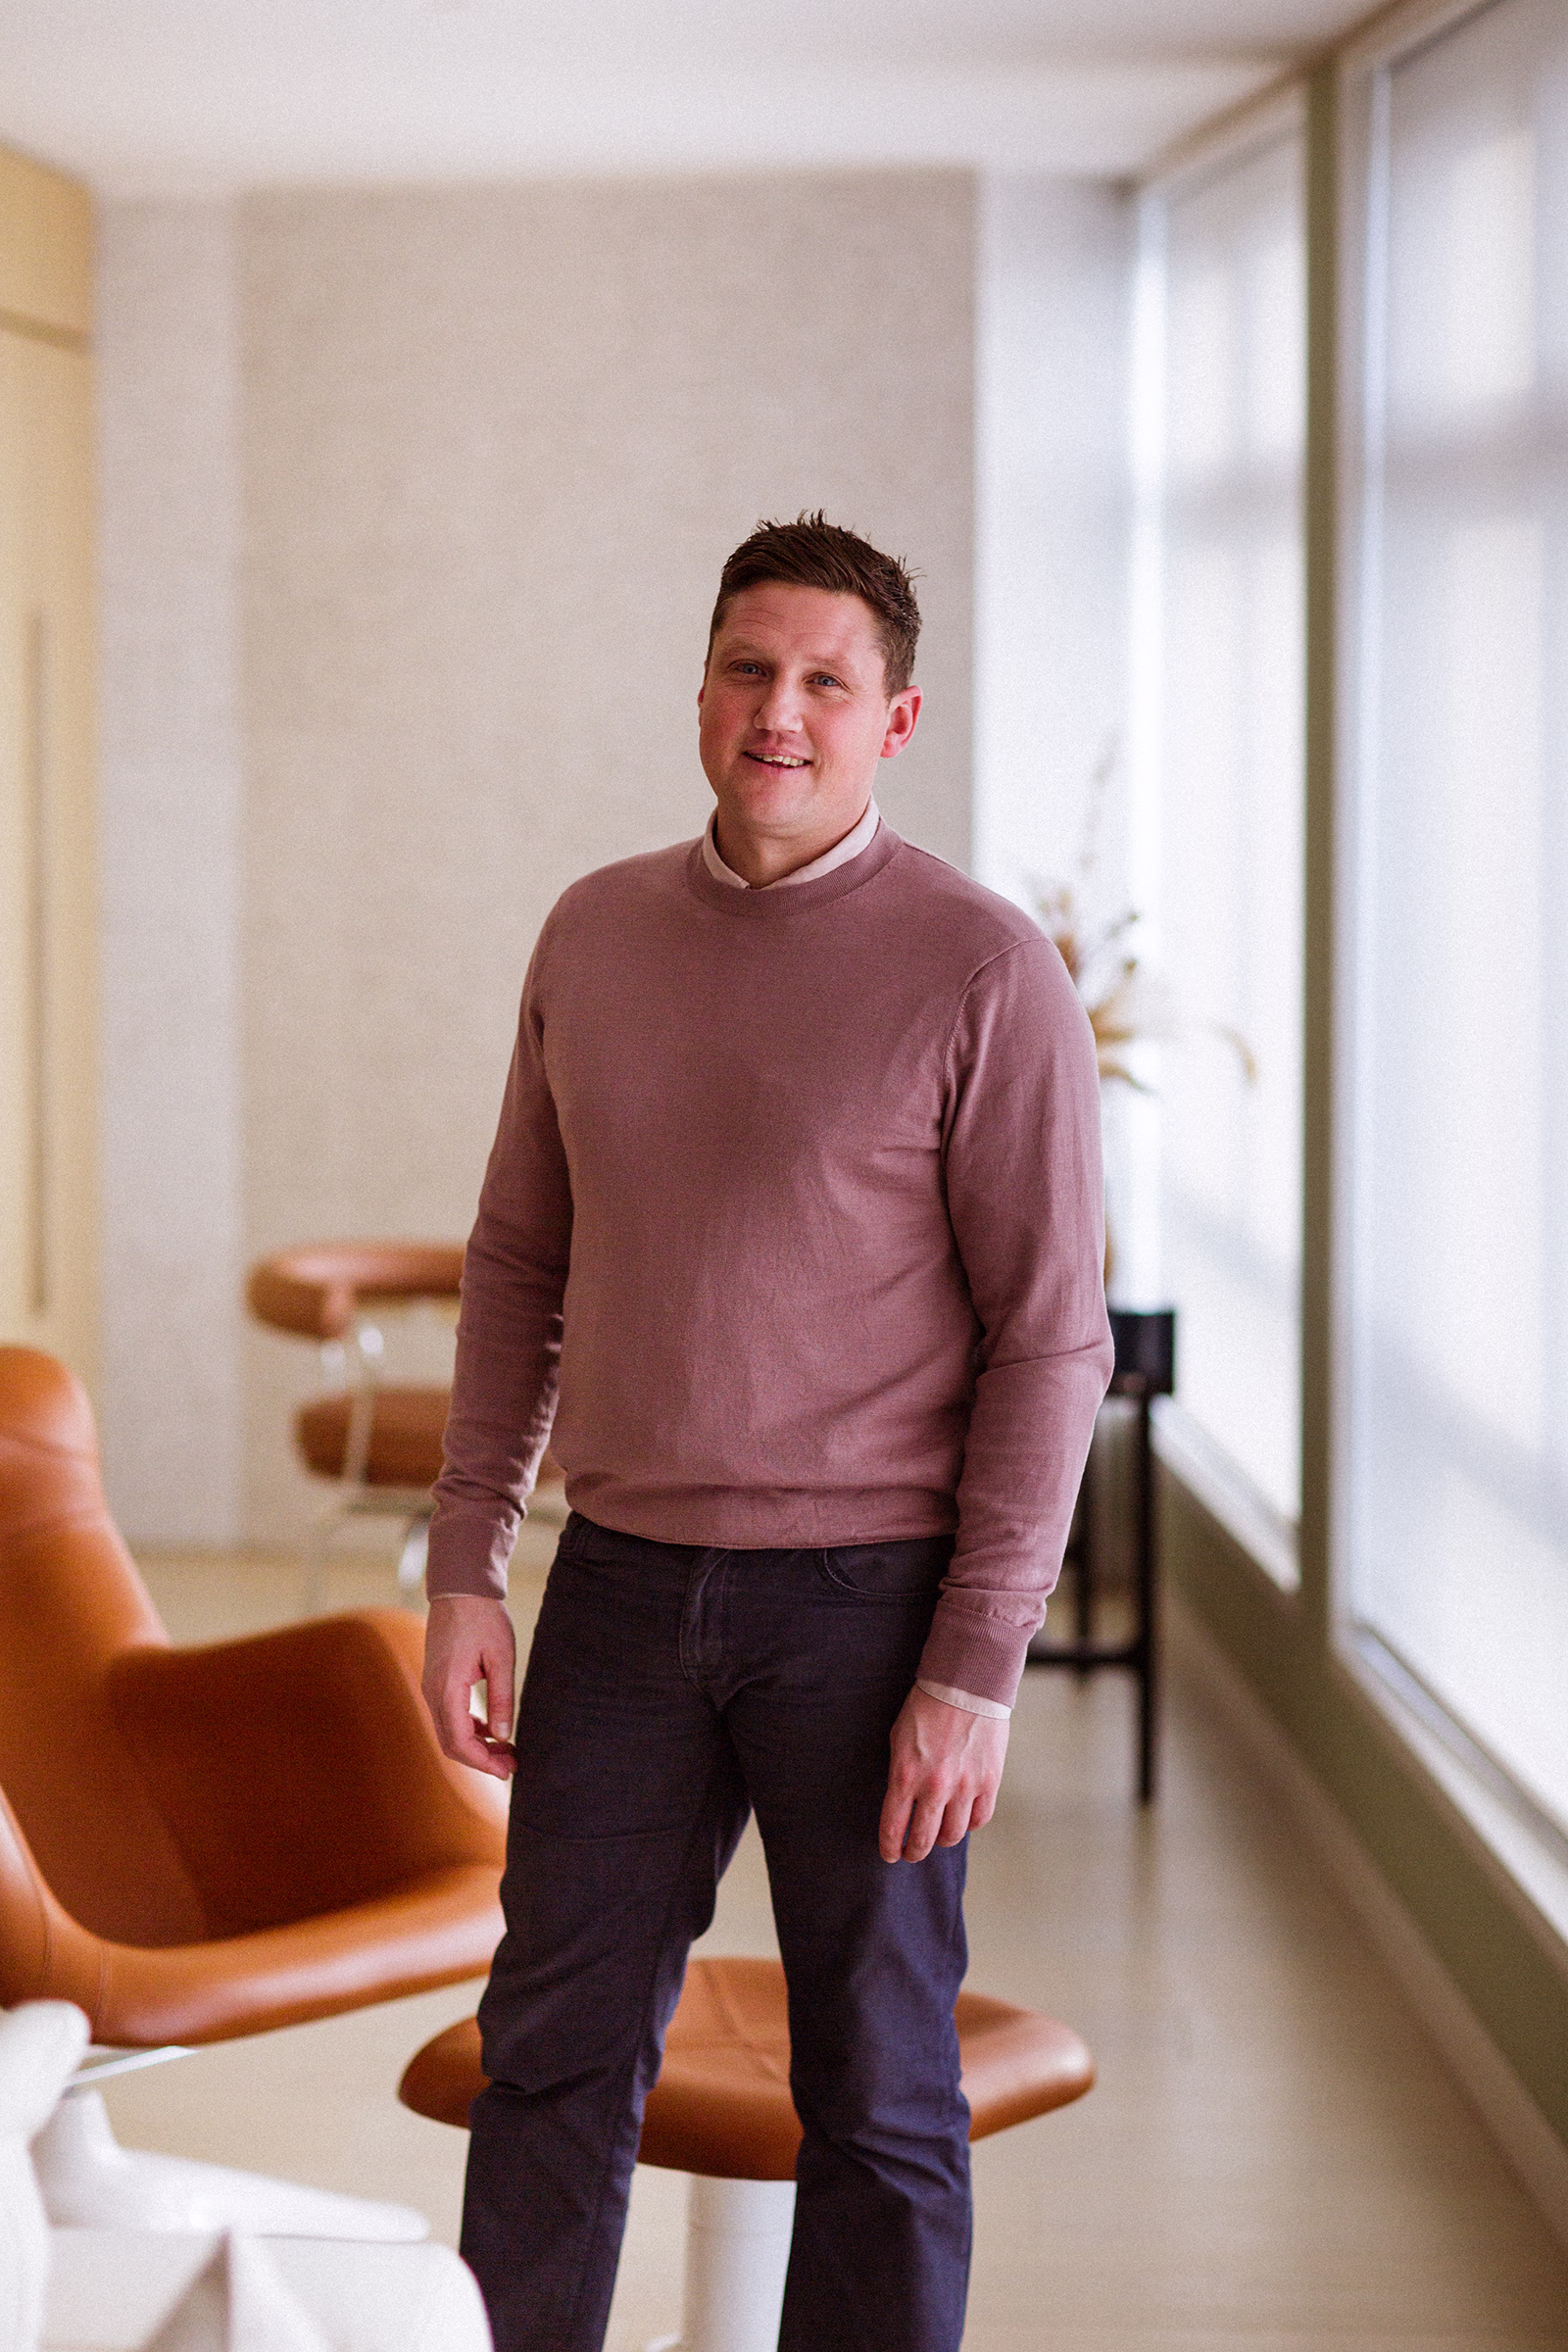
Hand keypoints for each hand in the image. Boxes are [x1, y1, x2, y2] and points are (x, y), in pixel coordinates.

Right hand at [422, 1596, 517, 1779]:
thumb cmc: (484, 1619)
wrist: (461, 1589)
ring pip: (449, 1732)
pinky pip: (448, 1716)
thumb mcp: (501, 1658)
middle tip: (512, 1765)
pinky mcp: (436, 1681)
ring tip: (507, 1751)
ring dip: (475, 1746)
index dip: (483, 1762)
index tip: (508, 1770)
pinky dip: (468, 1729)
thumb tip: (504, 1737)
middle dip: (481, 1760)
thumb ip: (501, 1699)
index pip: (460, 1741)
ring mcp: (431, 1687)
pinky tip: (491, 1730)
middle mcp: (432, 1692)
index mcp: (447, 1688)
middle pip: (451, 1743)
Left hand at [879, 1685, 1008, 1862]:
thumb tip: (904, 1805)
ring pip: (953, 1834)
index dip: (890, 1847)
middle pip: (924, 1840)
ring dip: (942, 1839)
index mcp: (904, 1775)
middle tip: (912, 1853)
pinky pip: (980, 1818)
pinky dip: (970, 1823)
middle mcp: (934, 1787)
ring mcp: (964, 1786)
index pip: (893, 1827)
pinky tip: (963, 1817)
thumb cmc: (925, 1708)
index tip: (890, 1854)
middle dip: (914, 1852)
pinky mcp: (989, 1781)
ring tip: (938, 1834)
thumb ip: (901, 1775)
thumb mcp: (898, 1740)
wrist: (965, 1685)